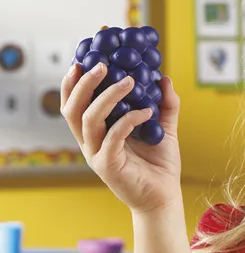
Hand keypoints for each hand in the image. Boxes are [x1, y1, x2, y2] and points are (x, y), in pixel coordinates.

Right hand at [60, 61, 182, 213]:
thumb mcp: (163, 129)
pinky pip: (113, 137)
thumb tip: (164, 78)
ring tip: (129, 81)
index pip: (76, 101)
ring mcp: (96, 154)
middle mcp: (90, 141)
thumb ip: (164, 105)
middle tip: (103, 64)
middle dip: (84, 83)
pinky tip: (147, 112)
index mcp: (96, 131)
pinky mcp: (107, 166)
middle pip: (72, 107)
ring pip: (88, 119)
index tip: (87, 55)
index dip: (76, 78)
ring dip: (107, 96)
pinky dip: (129, 120)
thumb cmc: (160, 166)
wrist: (164, 198)